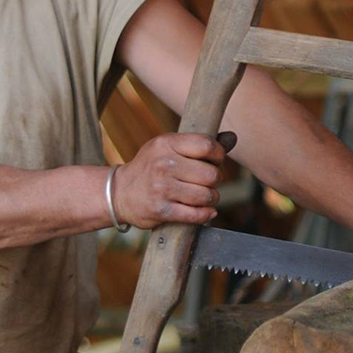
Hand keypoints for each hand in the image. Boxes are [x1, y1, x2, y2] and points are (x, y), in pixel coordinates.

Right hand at [110, 132, 233, 229]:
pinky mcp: (161, 210)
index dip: (219, 156)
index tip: (216, 161)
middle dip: (215, 180)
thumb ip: (199, 144)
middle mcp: (164, 164)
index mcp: (166, 143)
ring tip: (205, 197)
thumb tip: (233, 138)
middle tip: (208, 182)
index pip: (207, 146)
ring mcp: (162, 188)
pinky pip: (196, 214)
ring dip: (212, 199)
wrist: (119, 192)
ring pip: (206, 195)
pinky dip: (206, 214)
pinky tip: (206, 211)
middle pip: (211, 174)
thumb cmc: (151, 167)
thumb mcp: (168, 148)